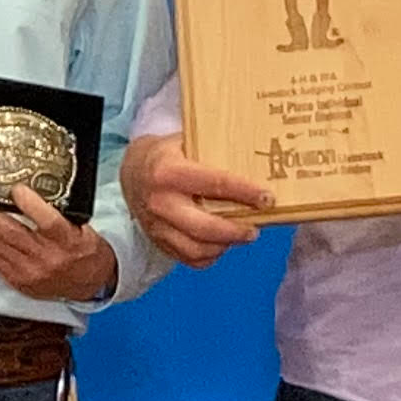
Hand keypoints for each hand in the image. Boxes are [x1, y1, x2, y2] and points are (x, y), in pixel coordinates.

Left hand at [0, 187, 117, 302]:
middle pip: (12, 234)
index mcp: (69, 241)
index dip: (32, 205)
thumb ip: (59, 212)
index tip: (16, 189)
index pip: (49, 222)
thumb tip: (27, 191)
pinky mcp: (20, 281)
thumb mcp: (82, 226)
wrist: (90, 285)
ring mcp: (32, 272)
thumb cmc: (85, 250)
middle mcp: (49, 258)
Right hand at [122, 133, 270, 268]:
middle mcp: (160, 202)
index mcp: (169, 172)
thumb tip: (258, 162)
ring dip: (224, 245)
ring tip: (241, 236)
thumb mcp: (186, 142)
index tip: (268, 198)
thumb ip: (215, 152)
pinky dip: (209, 255)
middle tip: (255, 229)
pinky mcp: (158, 240)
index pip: (215, 184)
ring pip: (196, 248)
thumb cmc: (167, 155)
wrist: (132, 172)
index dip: (246, 193)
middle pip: (204, 227)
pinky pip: (188, 258)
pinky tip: (222, 244)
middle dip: (235, 231)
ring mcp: (156, 225)